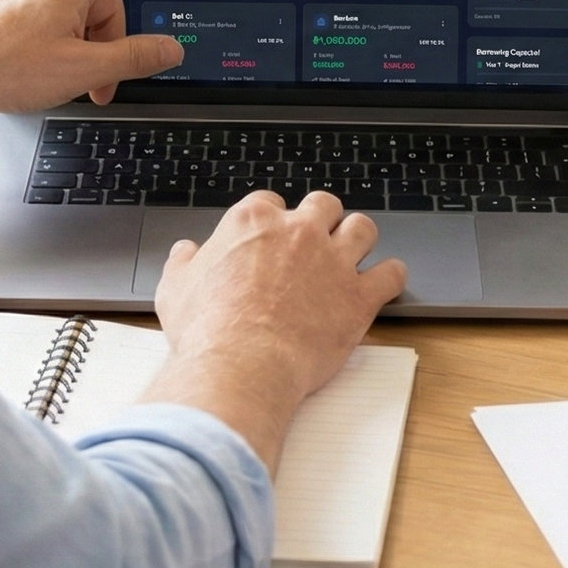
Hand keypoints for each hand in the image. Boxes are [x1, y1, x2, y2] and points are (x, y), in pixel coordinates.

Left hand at [0, 0, 190, 158]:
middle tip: (95, 84)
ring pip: (71, 14)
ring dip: (76, 48)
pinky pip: (42, 17)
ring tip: (56, 80)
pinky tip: (31, 69)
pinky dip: (49, 44)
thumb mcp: (82, 70)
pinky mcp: (1, 2)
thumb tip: (169, 49)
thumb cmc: (0, 68)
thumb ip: (133, 58)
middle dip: (105, 44)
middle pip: (100, 2)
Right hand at [140, 191, 407, 470]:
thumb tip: (186, 252)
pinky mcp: (358, 296)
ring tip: (354, 254)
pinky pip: (391, 273)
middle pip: (323, 204)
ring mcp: (333, 261)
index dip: (274, 219)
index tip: (274, 237)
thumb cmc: (207, 331)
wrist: (240, 366)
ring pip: (362, 228)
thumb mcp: (175, 289)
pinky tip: (384, 282)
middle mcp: (298, 232)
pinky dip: (390, 276)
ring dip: (359, 238)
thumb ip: (184, 263)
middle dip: (322, 219)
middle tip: (317, 242)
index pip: (271, 202)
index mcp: (252, 222)